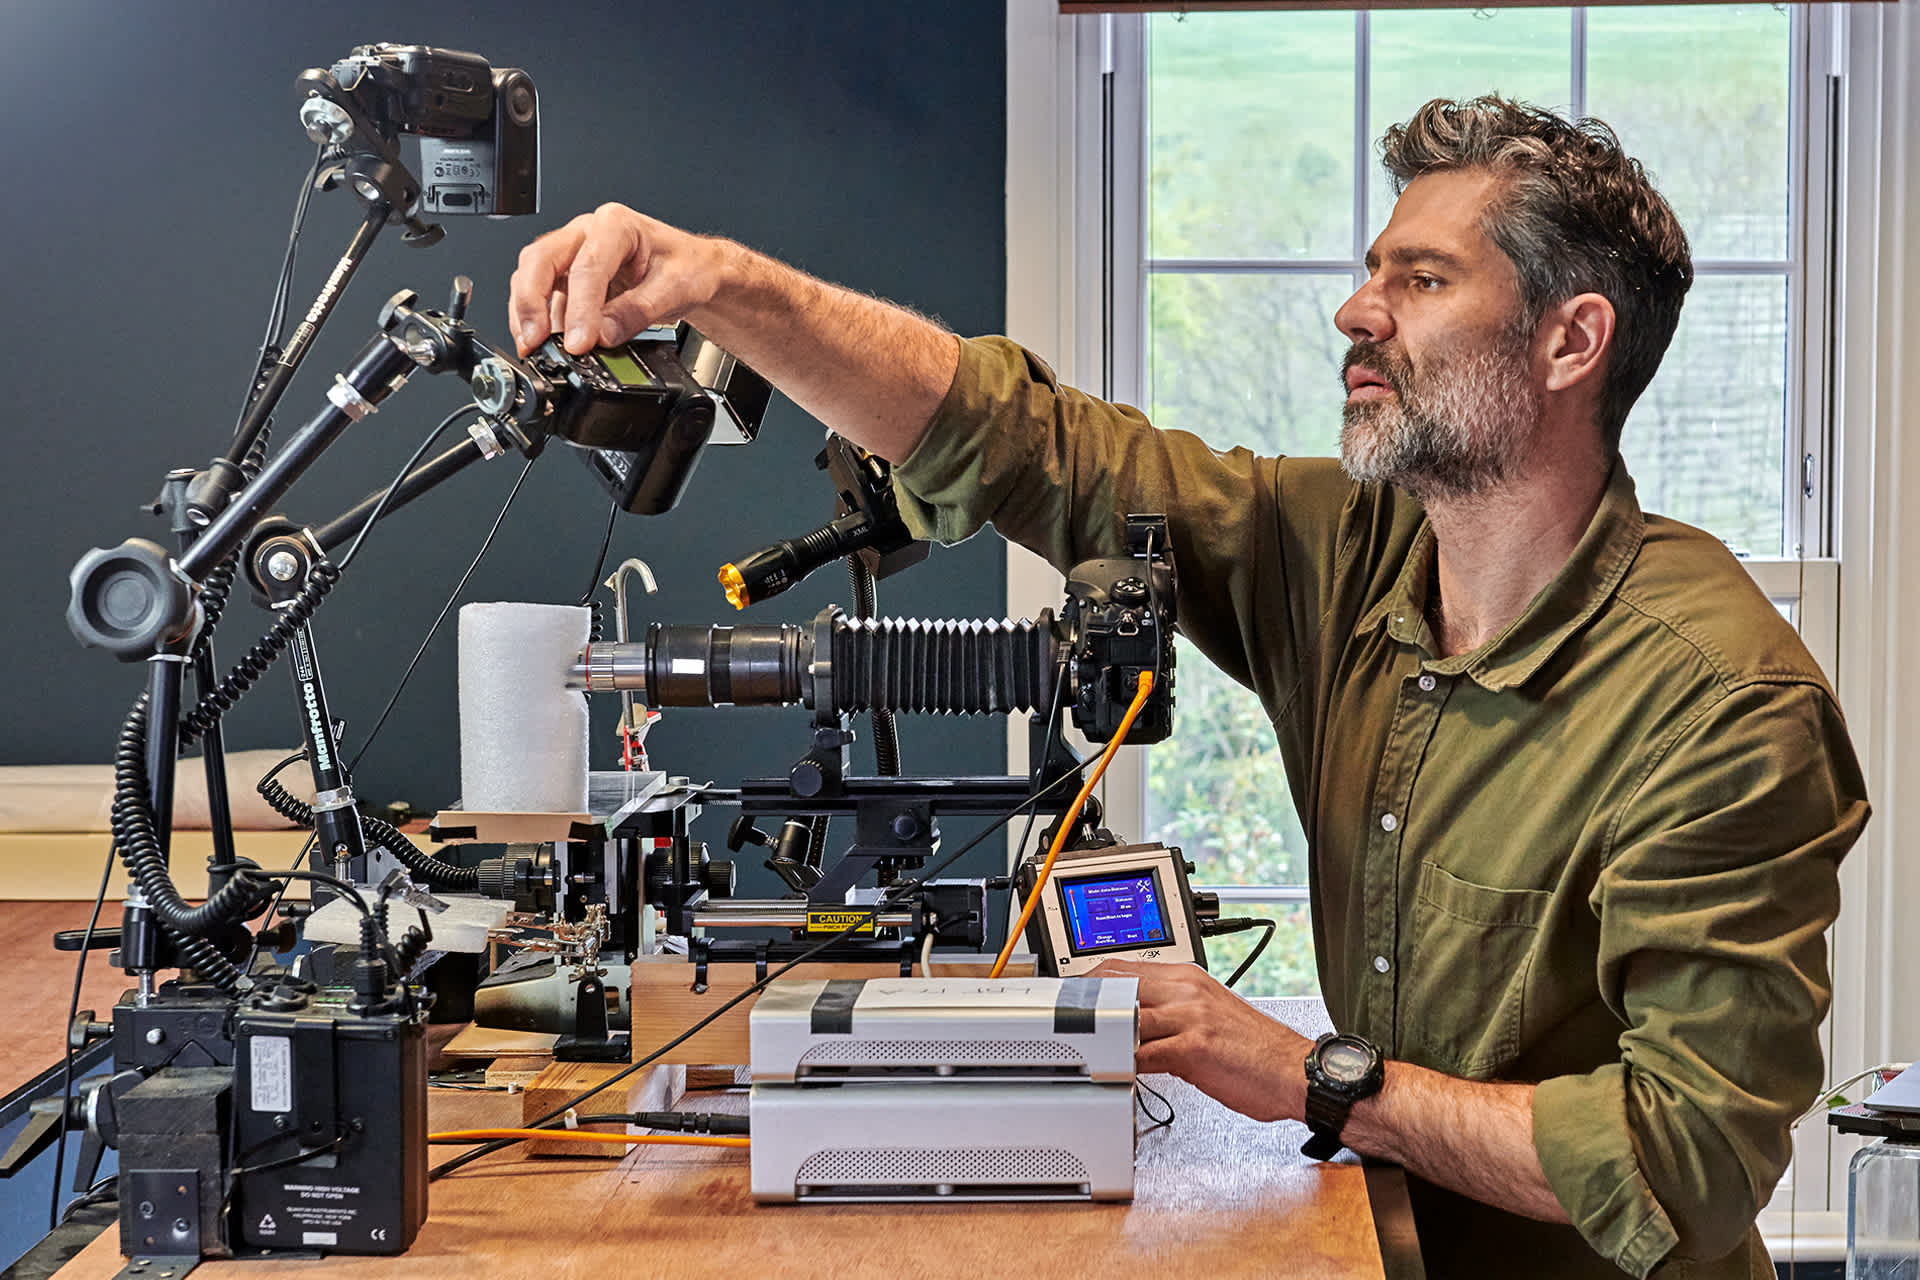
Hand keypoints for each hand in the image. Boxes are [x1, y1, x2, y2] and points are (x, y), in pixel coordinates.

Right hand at [507, 203, 726, 356]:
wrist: (694, 271)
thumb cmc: (688, 267)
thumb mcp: (675, 289)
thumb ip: (637, 312)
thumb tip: (603, 334)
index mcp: (616, 225)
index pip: (587, 267)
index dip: (579, 309)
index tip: (579, 343)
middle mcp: (587, 233)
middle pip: (540, 260)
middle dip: (531, 302)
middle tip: (535, 340)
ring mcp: (574, 253)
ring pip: (533, 275)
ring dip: (527, 312)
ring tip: (533, 346)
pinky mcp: (569, 277)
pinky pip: (542, 295)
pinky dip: (538, 320)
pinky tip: (543, 343)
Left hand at [1089, 957, 1310, 1123]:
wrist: (1297, 1071)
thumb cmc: (1257, 1050)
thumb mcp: (1210, 1014)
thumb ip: (1172, 1012)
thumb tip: (1136, 1023)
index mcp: (1188, 978)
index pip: (1124, 967)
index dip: (1090, 982)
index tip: (1070, 997)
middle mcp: (1186, 991)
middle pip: (1116, 986)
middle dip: (1085, 1005)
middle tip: (1060, 1023)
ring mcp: (1189, 1017)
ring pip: (1125, 1018)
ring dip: (1100, 1037)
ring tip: (1079, 1050)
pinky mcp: (1193, 1048)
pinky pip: (1142, 1055)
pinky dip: (1122, 1066)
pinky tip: (1111, 1075)